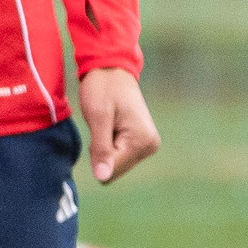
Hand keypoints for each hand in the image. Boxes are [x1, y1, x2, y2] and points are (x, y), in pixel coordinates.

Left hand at [78, 65, 161, 183]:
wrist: (111, 68)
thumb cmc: (103, 87)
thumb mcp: (98, 116)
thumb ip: (101, 148)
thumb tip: (103, 178)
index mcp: (142, 141)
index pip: (111, 171)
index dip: (97, 154)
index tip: (100, 129)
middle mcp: (150, 146)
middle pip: (114, 171)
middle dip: (102, 152)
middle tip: (103, 126)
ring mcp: (147, 145)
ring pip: (114, 166)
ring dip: (104, 148)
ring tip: (107, 124)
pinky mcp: (140, 143)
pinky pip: (117, 158)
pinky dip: (108, 145)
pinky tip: (111, 126)